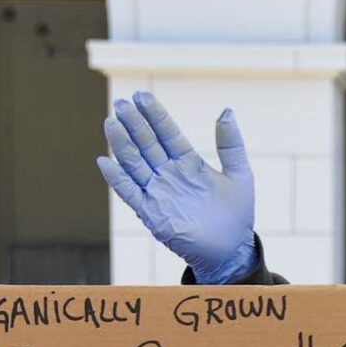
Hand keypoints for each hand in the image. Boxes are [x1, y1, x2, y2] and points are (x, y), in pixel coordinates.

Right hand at [97, 91, 256, 283]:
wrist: (231, 250)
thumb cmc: (236, 215)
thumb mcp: (240, 175)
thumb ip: (231, 145)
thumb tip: (225, 111)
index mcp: (189, 163)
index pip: (167, 133)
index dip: (155, 115)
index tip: (141, 96)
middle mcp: (170, 174)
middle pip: (147, 144)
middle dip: (134, 124)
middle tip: (121, 104)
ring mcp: (159, 192)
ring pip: (135, 163)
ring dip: (122, 144)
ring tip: (112, 123)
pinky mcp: (152, 213)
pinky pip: (130, 193)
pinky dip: (118, 179)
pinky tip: (105, 162)